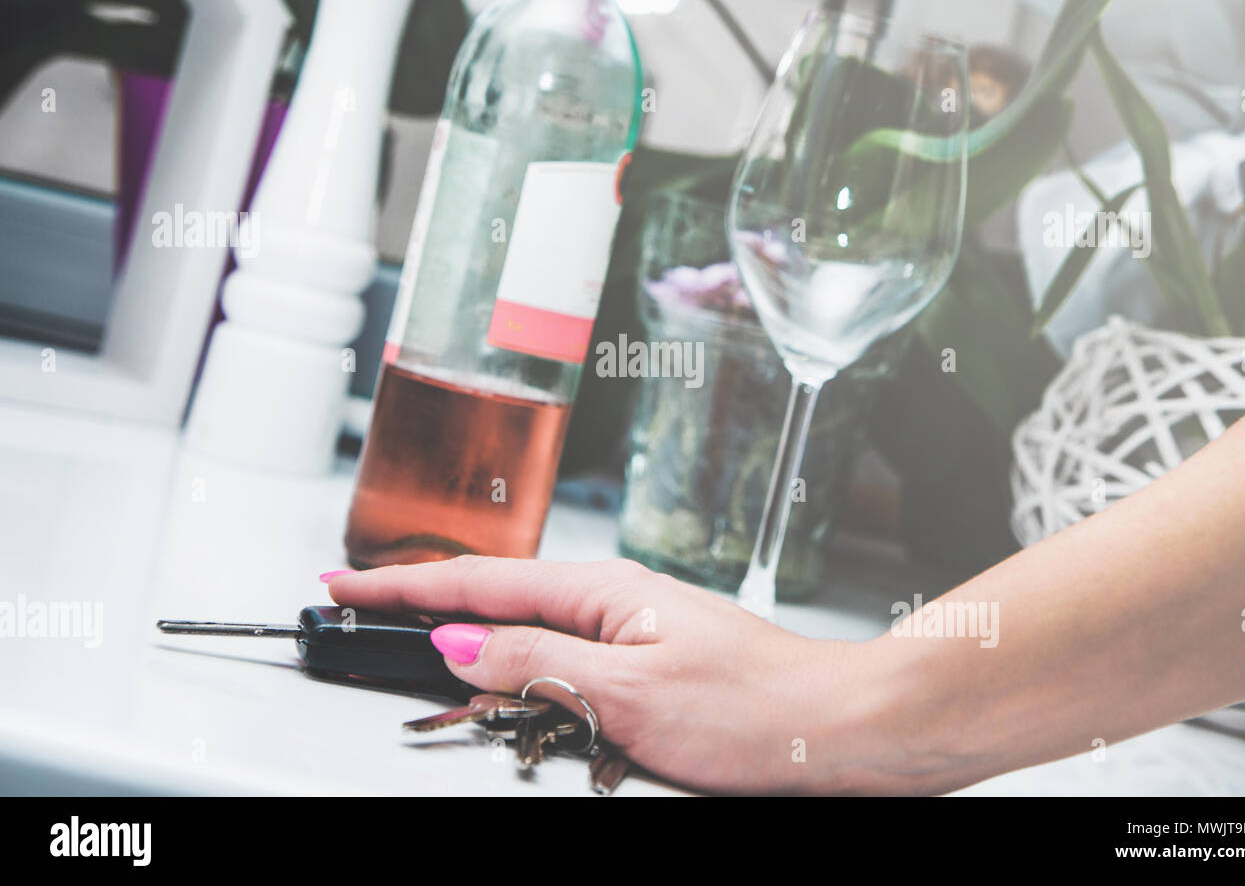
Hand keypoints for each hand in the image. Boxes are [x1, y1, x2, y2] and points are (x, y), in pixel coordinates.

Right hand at [325, 556, 903, 793]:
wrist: (836, 726)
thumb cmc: (757, 709)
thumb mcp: (631, 691)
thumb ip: (538, 662)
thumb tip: (459, 643)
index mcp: (603, 591)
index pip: (480, 582)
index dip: (403, 586)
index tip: (343, 586)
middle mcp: (613, 599)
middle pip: (494, 590)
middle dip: (419, 596)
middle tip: (357, 603)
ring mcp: (629, 626)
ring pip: (523, 620)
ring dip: (461, 623)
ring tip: (405, 627)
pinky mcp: (644, 658)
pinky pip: (556, 646)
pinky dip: (510, 651)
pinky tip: (499, 664)